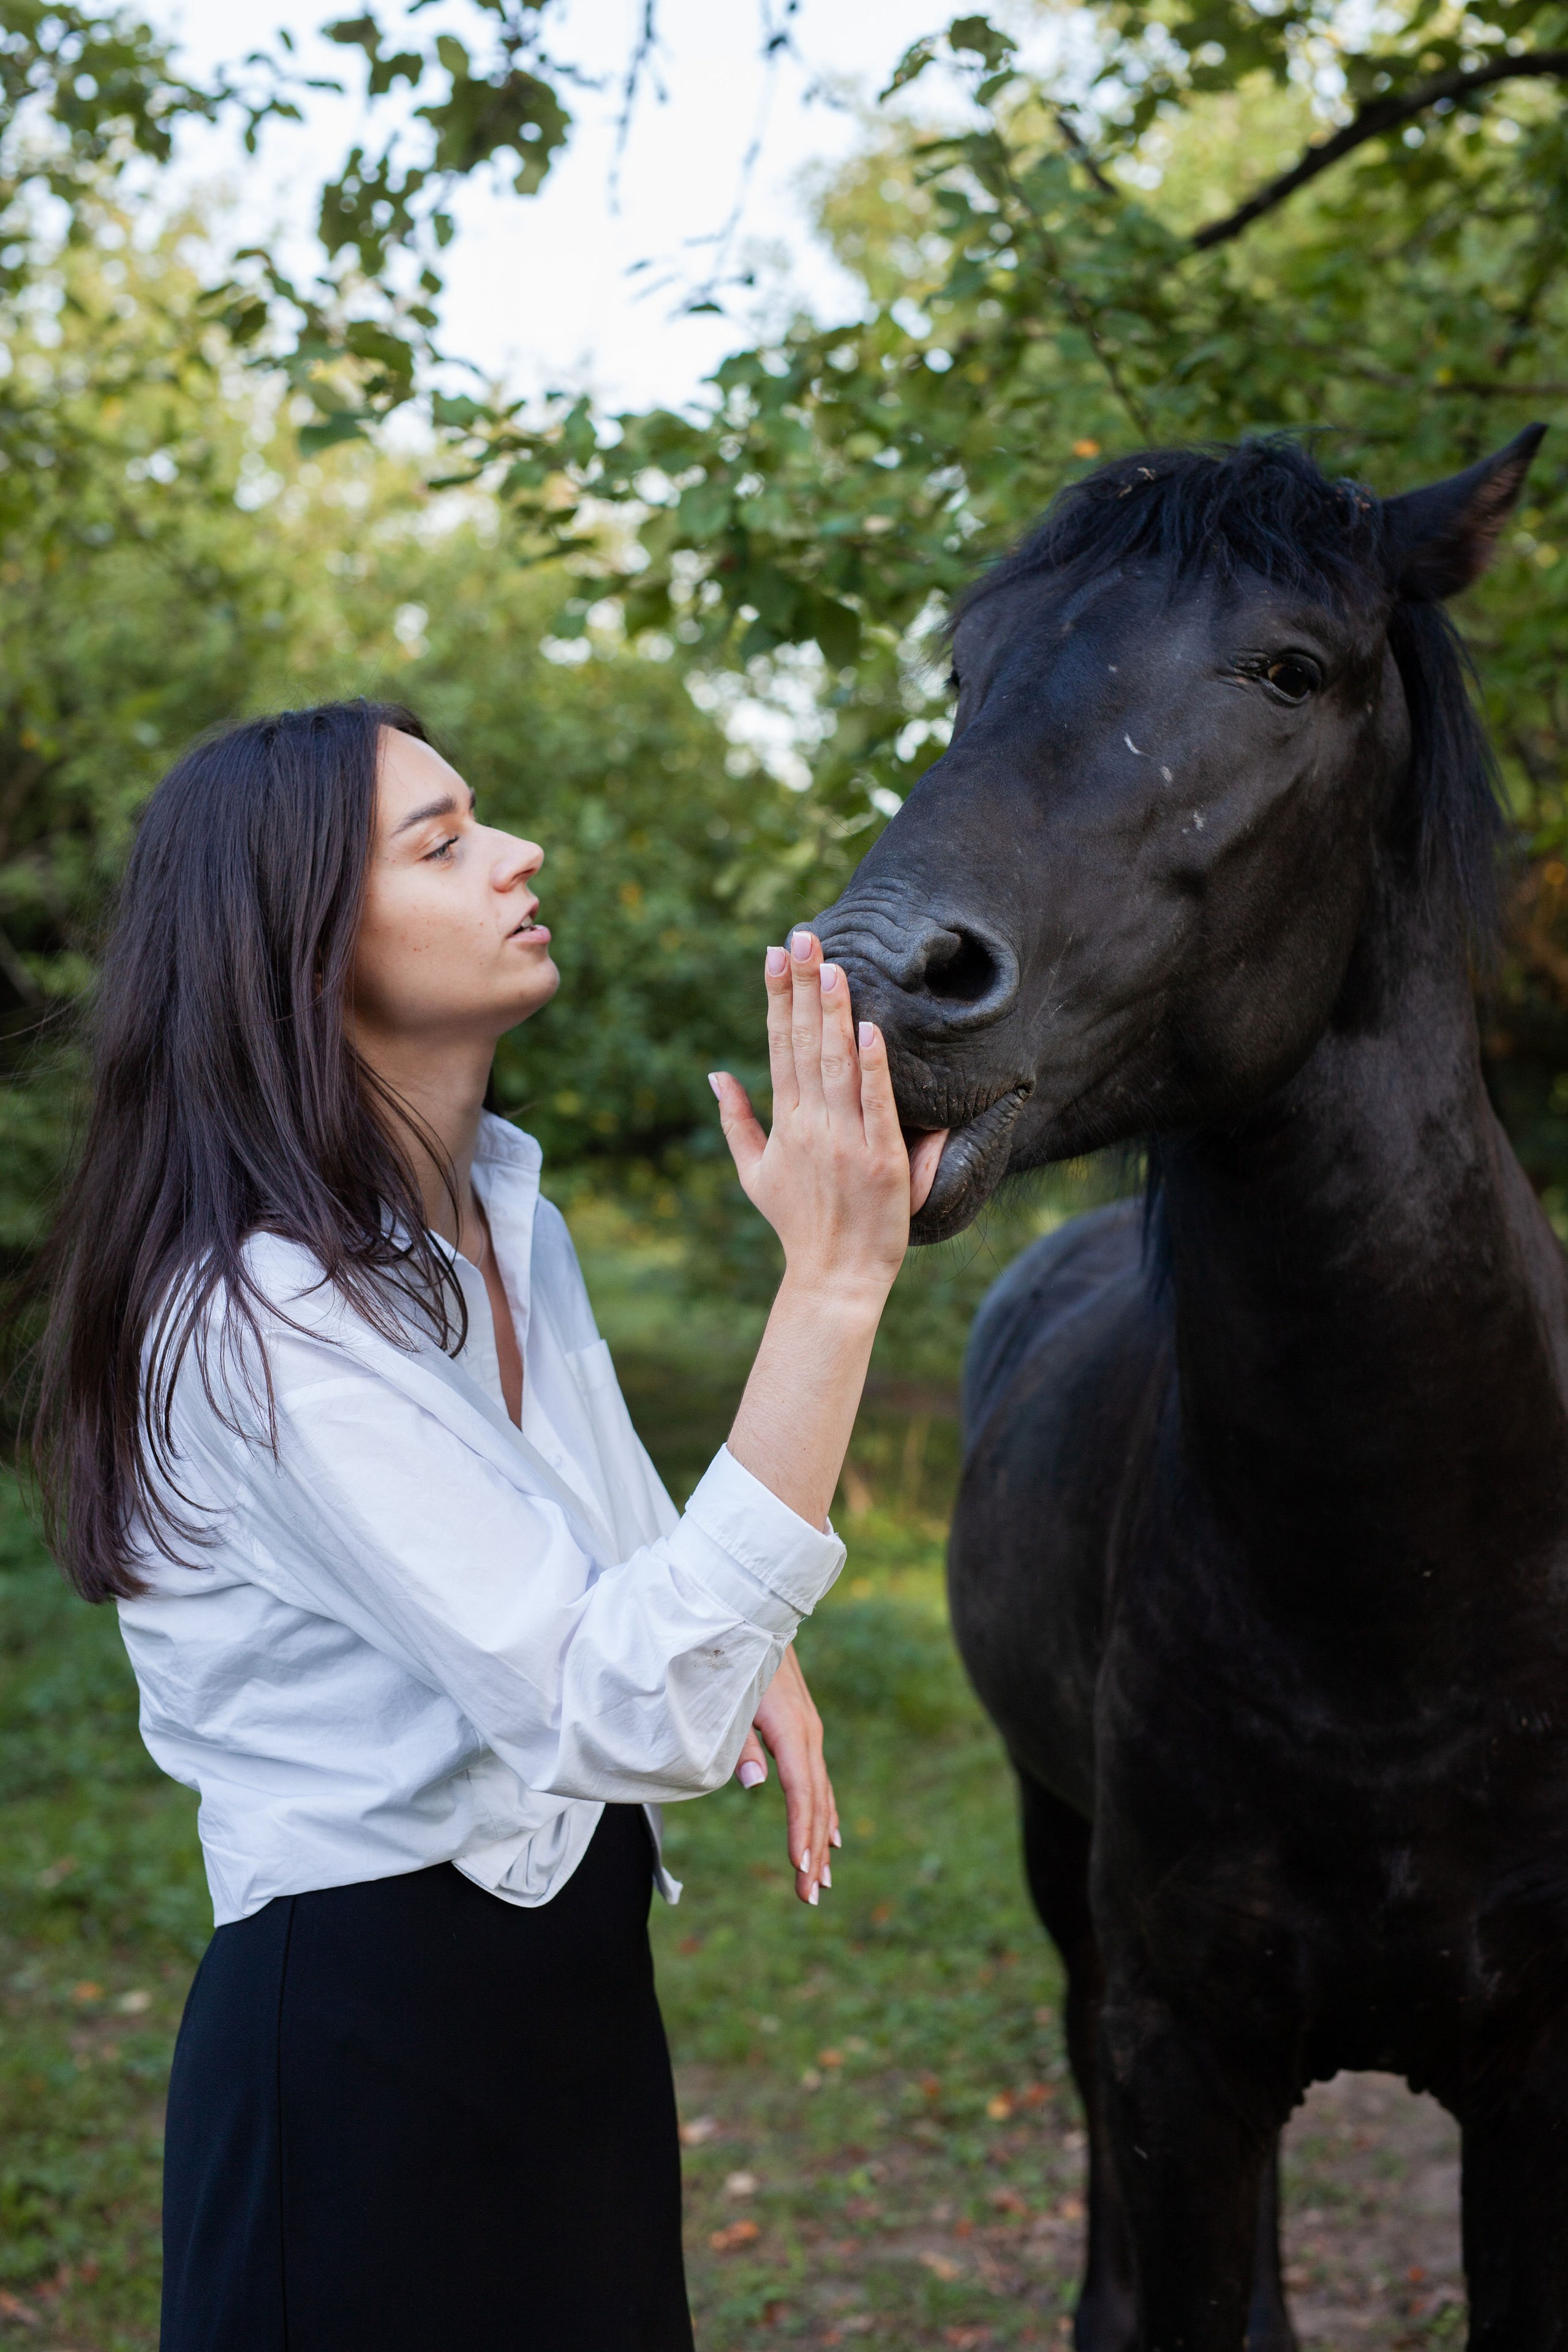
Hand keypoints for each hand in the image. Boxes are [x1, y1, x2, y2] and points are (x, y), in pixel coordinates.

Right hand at [709, 929, 944, 1306]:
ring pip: (838, 1064)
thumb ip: (735, 1121)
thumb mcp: (754, 1173)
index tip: (775, 954)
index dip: (778, 998)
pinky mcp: (882, 1160)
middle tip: (802, 935)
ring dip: (834, 1013)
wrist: (833, 1277)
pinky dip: (875, 1067)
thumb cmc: (797, 1225)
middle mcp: (813, 1124)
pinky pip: (878, 1105)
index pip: (779, 1046)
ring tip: (831, 965)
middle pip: (806, 1042)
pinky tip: (871, 1029)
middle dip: (803, 986)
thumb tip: (716, 1075)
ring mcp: (847, 1140)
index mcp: (785, 1122)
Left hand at [733, 1645, 839, 1904]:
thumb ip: (739, 1741)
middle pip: (816, 1801)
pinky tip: (831, 1836)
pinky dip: (824, 1812)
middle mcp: (808, 1734)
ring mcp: (809, 1732)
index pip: (800, 1792)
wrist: (758, 1613)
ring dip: (821, 1838)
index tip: (799, 1869)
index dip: (801, 1832)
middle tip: (809, 1896)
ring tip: (819, 1881)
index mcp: (792, 1729)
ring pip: (821, 1794)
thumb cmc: (735, 1655)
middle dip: (813, 1850)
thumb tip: (754, 1785)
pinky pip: (818, 1780)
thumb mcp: (731, 1696)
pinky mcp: (803, 1730)